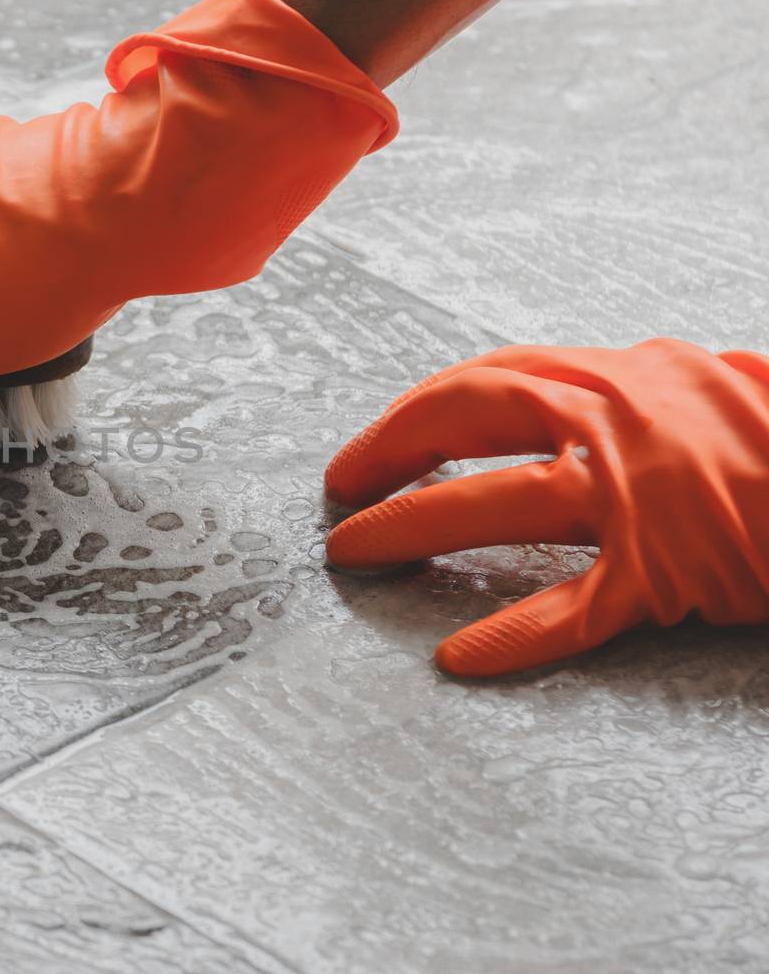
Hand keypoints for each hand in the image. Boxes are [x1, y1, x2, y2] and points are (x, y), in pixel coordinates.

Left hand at [325, 339, 768, 676]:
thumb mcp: (693, 386)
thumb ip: (613, 396)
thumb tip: (539, 407)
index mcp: (618, 376)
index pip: (485, 379)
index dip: (413, 412)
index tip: (369, 445)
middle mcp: (616, 424)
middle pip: (470, 423)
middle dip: (390, 455)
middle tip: (340, 490)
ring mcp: (638, 499)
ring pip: (497, 507)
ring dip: (411, 529)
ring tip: (352, 554)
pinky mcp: (666, 573)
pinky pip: (573, 609)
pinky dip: (514, 635)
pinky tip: (461, 657)